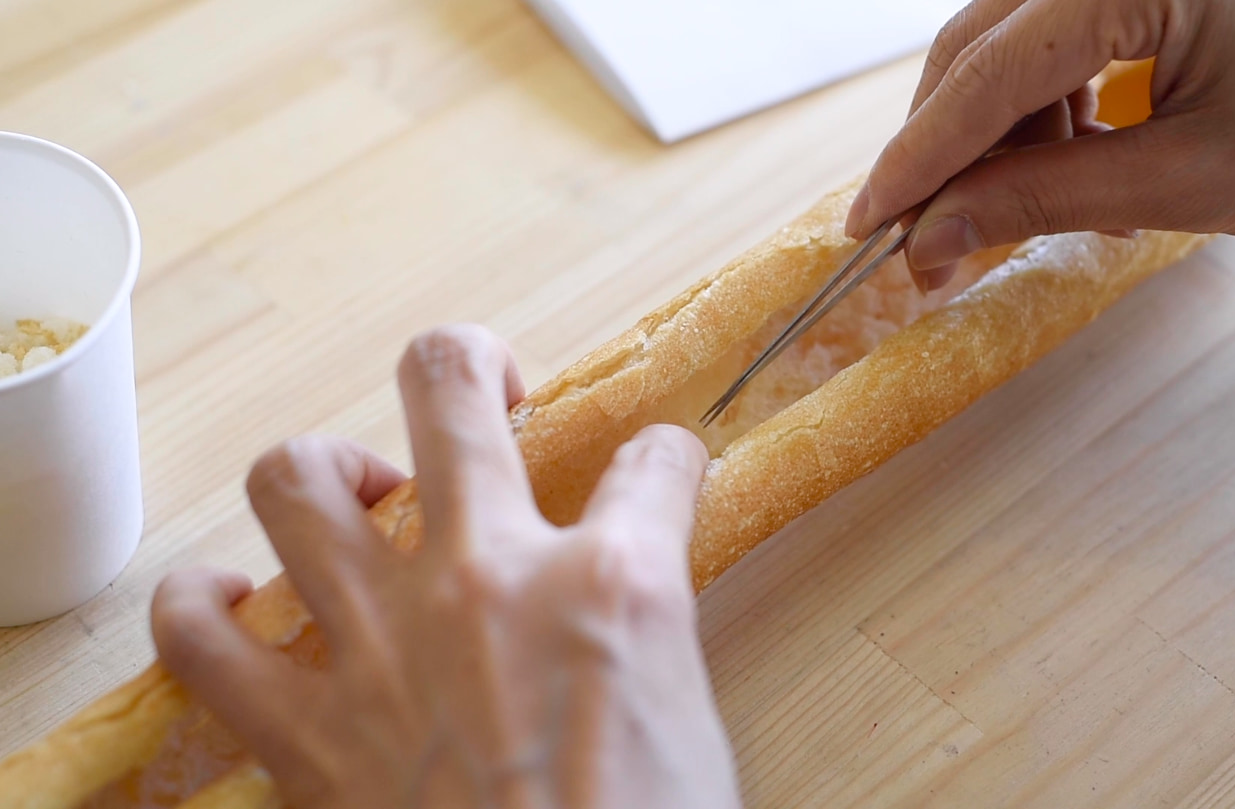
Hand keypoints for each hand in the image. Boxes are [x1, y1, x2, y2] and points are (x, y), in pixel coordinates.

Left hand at [150, 325, 740, 808]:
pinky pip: (198, 634)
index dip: (663, 461)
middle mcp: (490, 582)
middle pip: (447, 386)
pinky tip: (236, 603)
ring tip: (362, 494)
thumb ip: (646, 640)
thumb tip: (623, 614)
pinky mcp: (303, 734)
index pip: (654, 463)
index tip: (656, 477)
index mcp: (618, 586)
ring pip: (298, 478)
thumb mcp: (691, 728)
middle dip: (469, 363)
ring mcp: (381, 646)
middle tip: (484, 392)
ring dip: (328, 471)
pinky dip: (202, 605)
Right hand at [849, 0, 1234, 286]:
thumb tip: (931, 238)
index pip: (987, 71)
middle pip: (978, 43)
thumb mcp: (1184, 183)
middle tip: (929, 246)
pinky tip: (1075, 160)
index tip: (867, 230)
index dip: (918, 160)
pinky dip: (1042, 107)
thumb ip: (1040, 201)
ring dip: (996, 134)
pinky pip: (1051, 35)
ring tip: (1031, 209)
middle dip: (948, 150)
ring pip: (1005, 42)